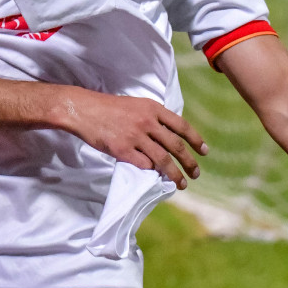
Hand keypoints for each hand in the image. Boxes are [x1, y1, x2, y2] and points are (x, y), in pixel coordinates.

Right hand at [56, 90, 206, 188]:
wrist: (83, 109)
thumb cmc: (108, 108)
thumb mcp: (136, 105)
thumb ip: (153, 117)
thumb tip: (170, 136)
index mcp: (153, 108)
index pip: (182, 126)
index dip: (196, 140)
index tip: (204, 152)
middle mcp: (147, 122)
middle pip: (176, 146)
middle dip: (189, 162)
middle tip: (196, 173)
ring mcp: (135, 136)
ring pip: (163, 160)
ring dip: (175, 174)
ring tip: (181, 183)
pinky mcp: (122, 149)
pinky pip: (144, 164)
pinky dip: (151, 171)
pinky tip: (154, 176)